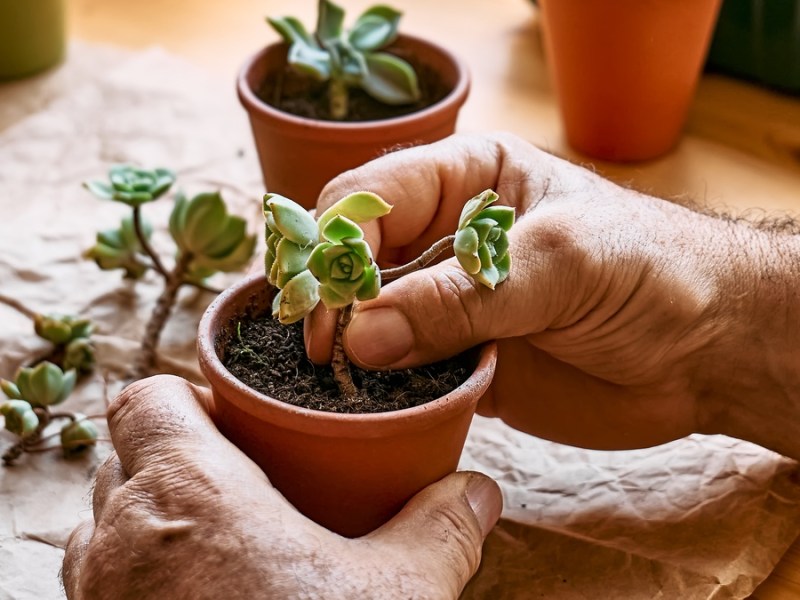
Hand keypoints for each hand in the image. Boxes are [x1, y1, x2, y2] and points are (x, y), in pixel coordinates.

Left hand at [62, 375, 501, 598]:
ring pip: (107, 518)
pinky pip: (100, 577)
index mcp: (190, 490)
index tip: (236, 419)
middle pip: (131, 454)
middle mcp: (122, 535)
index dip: (189, 397)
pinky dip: (138, 568)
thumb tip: (477, 492)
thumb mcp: (399, 595)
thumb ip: (440, 530)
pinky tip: (201, 591)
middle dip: (181, 454)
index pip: (147, 399)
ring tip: (222, 534)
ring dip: (152, 513)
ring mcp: (98, 593)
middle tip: (245, 475)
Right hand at [307, 132, 799, 456]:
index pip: (369, 197)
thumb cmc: (650, 270)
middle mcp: (445, 236)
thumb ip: (464, 295)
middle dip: (334, 299)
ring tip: (337, 380)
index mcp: (465, 180)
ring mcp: (449, 301)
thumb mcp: (561, 263)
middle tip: (327, 350)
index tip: (333, 304)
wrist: (706, 349)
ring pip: (370, 318)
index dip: (337, 244)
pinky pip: (402, 369)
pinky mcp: (461, 357)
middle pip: (356, 258)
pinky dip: (384, 386)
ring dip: (352, 347)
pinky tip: (374, 402)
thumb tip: (365, 333)